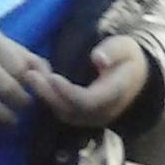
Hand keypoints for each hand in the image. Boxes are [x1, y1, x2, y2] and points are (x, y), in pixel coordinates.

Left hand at [23, 36, 149, 127]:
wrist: (135, 74)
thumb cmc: (128, 57)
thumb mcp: (125, 47)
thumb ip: (113, 52)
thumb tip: (98, 59)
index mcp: (114, 95)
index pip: (87, 101)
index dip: (67, 92)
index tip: (51, 76)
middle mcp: (101, 112)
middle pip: (70, 110)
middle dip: (47, 93)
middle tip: (29, 74)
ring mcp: (90, 117)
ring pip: (62, 112)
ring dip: (43, 95)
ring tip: (28, 73)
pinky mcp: (80, 114)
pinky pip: (61, 109)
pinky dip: (47, 96)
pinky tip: (36, 78)